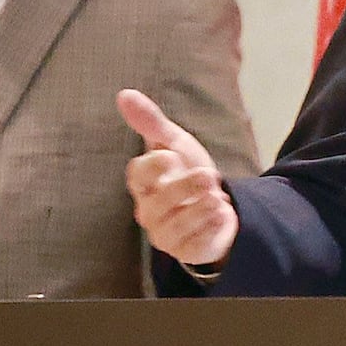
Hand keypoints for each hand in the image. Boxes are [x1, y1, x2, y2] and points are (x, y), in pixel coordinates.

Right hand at [117, 89, 238, 266]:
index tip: (172, 155)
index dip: (153, 165)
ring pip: (175, 226)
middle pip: (158, 203)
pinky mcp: (184, 251)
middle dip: (185, 188)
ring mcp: (164, 234)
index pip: (138, 175)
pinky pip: (193, 244)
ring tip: (217, 197)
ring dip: (200, 209)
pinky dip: (210, 227)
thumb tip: (124, 94)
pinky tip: (222, 215)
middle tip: (209, 175)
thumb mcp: (175, 142)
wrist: (217, 203)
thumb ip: (151, 121)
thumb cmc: (188, 170)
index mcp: (143, 182)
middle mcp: (148, 210)